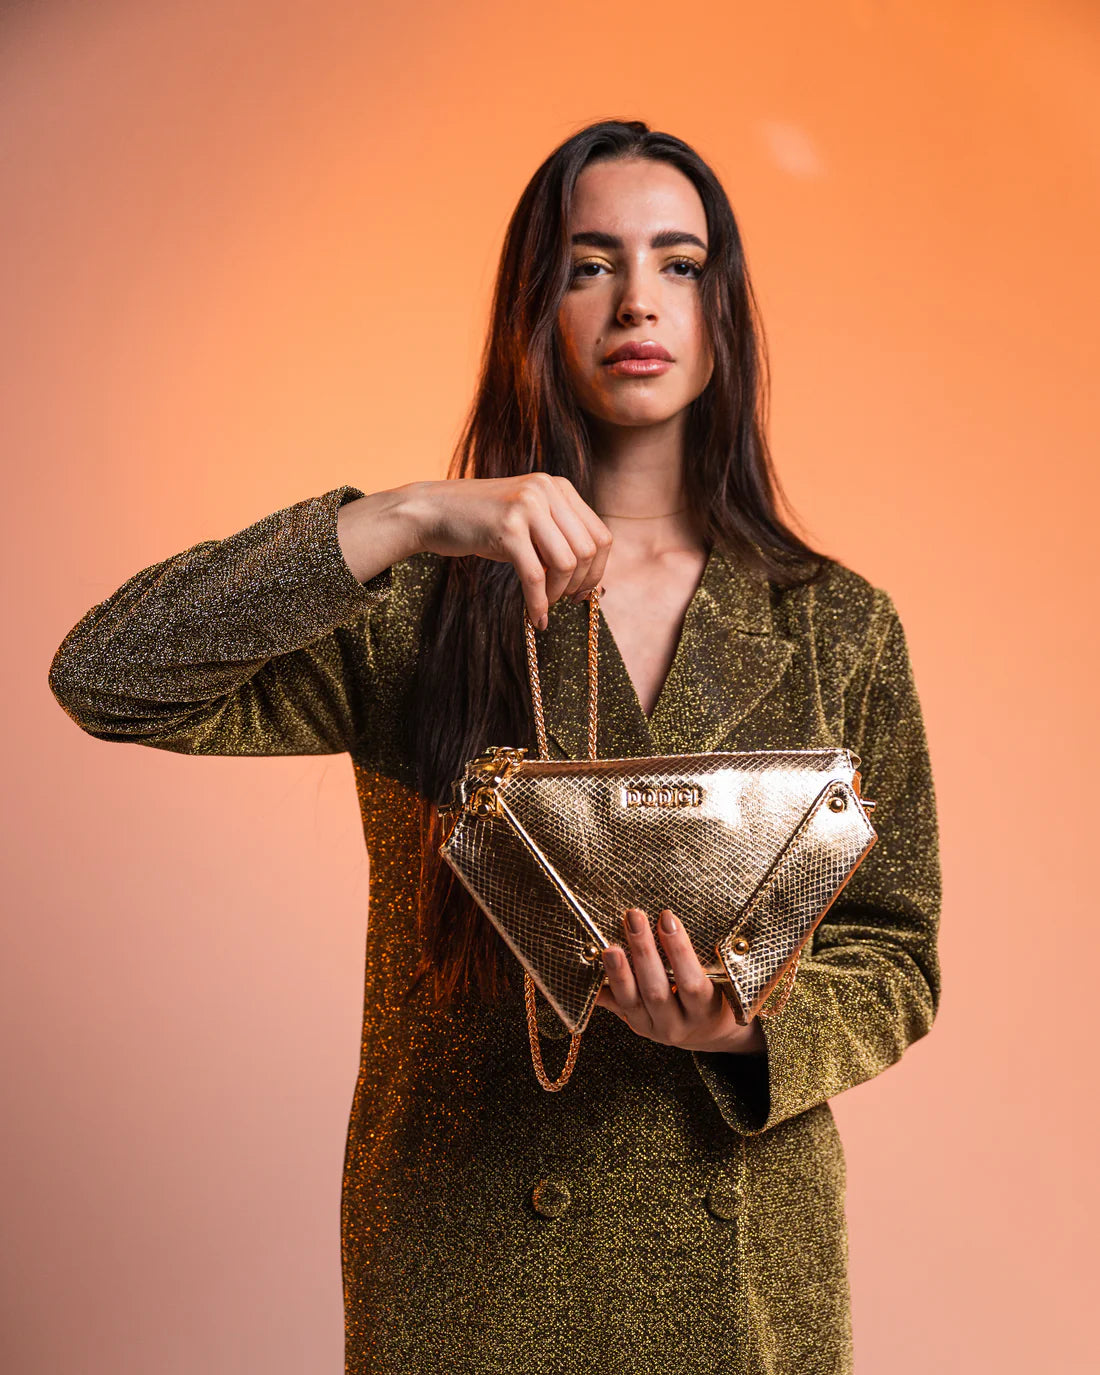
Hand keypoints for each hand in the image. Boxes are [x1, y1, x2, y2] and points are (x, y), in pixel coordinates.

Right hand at [402, 473, 612, 627]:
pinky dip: (538, 602)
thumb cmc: (483, 523)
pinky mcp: (506, 528)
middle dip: (580, 585)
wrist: (433, 511)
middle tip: (565, 602)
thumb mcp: (528, 521)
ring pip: (566, 563)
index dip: (598, 570)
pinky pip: (535, 575)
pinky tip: (534, 618)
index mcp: (558, 487)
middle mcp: (547, 490)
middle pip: (588, 550)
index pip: (601, 534)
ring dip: (558, 594)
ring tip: (544, 605)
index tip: (583, 592)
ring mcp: (527, 506)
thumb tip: (589, 581)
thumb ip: (558, 538)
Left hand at [595, 907, 766, 1054]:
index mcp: (704, 1011)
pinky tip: (588, 972)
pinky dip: (600, 991)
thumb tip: (673, 918)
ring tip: (610, 947)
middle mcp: (678, 1025)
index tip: (667, 917)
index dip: (679, 951)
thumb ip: (704, 959)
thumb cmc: (715, 996)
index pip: (692, 983)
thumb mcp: (720, 983)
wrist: (707, 1032)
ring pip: (631, 1003)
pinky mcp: (635, 1027)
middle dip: (643, 952)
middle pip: (657, 991)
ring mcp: (653, 1029)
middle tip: (634, 917)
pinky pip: (614, 1008)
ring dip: (619, 973)